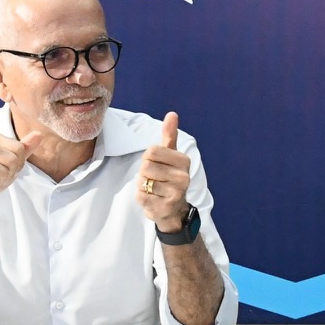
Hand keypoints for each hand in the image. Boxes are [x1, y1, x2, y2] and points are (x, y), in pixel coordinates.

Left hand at [135, 112, 194, 231]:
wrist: (174, 210)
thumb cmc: (169, 178)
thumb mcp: (171, 156)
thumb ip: (169, 135)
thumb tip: (172, 114)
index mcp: (183, 161)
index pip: (151, 151)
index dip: (148, 158)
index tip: (156, 165)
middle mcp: (183, 177)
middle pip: (145, 166)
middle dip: (144, 173)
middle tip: (155, 180)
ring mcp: (175, 194)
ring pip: (142, 181)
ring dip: (143, 186)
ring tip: (154, 190)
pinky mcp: (165, 208)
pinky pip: (141, 197)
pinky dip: (142, 198)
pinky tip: (153, 200)